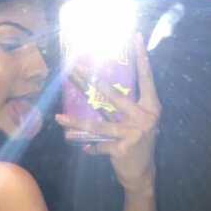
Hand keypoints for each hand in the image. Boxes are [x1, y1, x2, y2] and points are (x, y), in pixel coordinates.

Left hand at [55, 33, 160, 194]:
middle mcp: (145, 117)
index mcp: (151, 106)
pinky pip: (98, 145)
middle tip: (74, 71)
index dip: (141, 58)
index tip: (135, 37)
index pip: (146, 78)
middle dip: (91, 83)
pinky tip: (81, 147)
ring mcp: (134, 133)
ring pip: (99, 125)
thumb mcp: (138, 121)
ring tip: (59, 118)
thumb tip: (100, 86)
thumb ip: (126, 106)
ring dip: (76, 123)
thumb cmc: (137, 142)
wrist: (142, 174)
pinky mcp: (122, 149)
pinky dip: (89, 147)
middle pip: (114, 96)